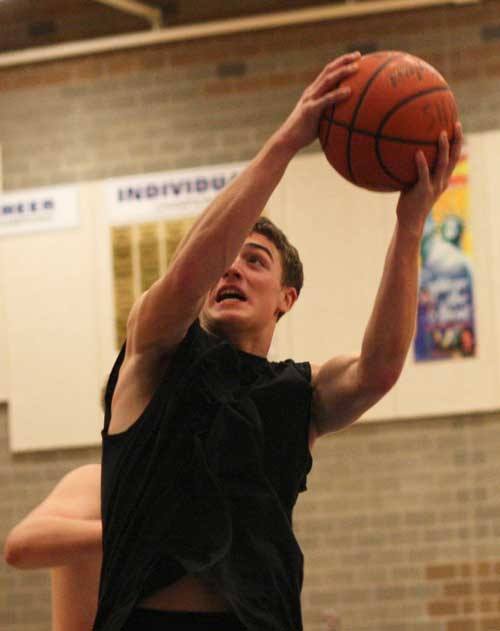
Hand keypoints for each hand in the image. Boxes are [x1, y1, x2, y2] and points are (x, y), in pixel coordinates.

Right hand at [275, 52, 360, 154]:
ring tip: (356, 68)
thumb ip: (329, 113)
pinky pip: (326, 100)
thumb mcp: (318, 119)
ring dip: (342, 72)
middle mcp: (311, 92)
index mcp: (313, 92)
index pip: (328, 72)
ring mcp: (310, 100)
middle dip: (343, 61)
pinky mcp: (310, 110)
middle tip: (358, 55)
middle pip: (328, 70)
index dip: (341, 62)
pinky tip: (349, 91)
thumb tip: (346, 116)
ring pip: (327, 81)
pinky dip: (337, 94)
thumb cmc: (304, 133)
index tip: (355, 57)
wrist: (287, 140)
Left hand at [396, 121, 462, 237]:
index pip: (453, 158)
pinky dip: (422, 163)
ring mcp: (434, 186)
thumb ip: (412, 171)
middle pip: (454, 158)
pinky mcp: (424, 191)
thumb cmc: (409, 202)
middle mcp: (442, 181)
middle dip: (457, 141)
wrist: (410, 222)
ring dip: (443, 148)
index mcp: (442, 179)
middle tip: (457, 125)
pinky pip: (424, 174)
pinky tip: (418, 152)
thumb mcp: (413, 184)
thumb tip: (401, 154)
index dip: (457, 144)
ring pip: (443, 164)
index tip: (456, 128)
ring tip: (442, 133)